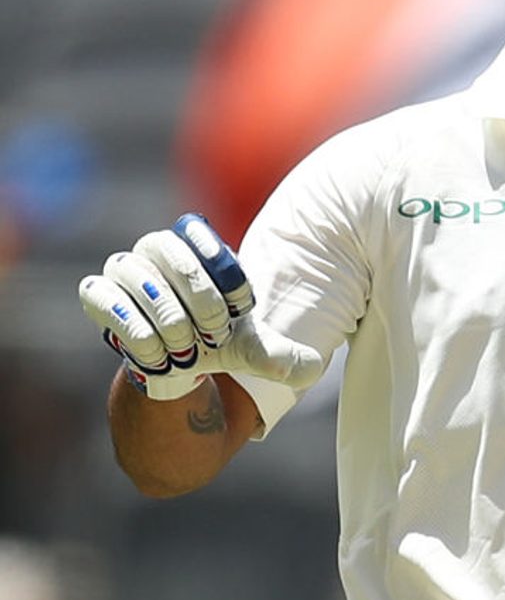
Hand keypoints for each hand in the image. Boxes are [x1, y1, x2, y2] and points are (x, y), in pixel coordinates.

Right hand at [79, 214, 323, 399]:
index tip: (242, 308)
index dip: (223, 269)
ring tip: (188, 351)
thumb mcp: (253, 350)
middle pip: (168, 251)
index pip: (197, 230)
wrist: (177, 365)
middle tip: (216, 336)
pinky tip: (159, 357)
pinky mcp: (97, 294)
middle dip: (199, 298)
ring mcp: (123, 268)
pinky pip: (104, 298)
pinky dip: (136, 332)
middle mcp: (155, 248)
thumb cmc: (216, 341)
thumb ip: (281, 355)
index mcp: (194, 244)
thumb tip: (313, 368)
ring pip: (137, 277)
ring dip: (169, 319)